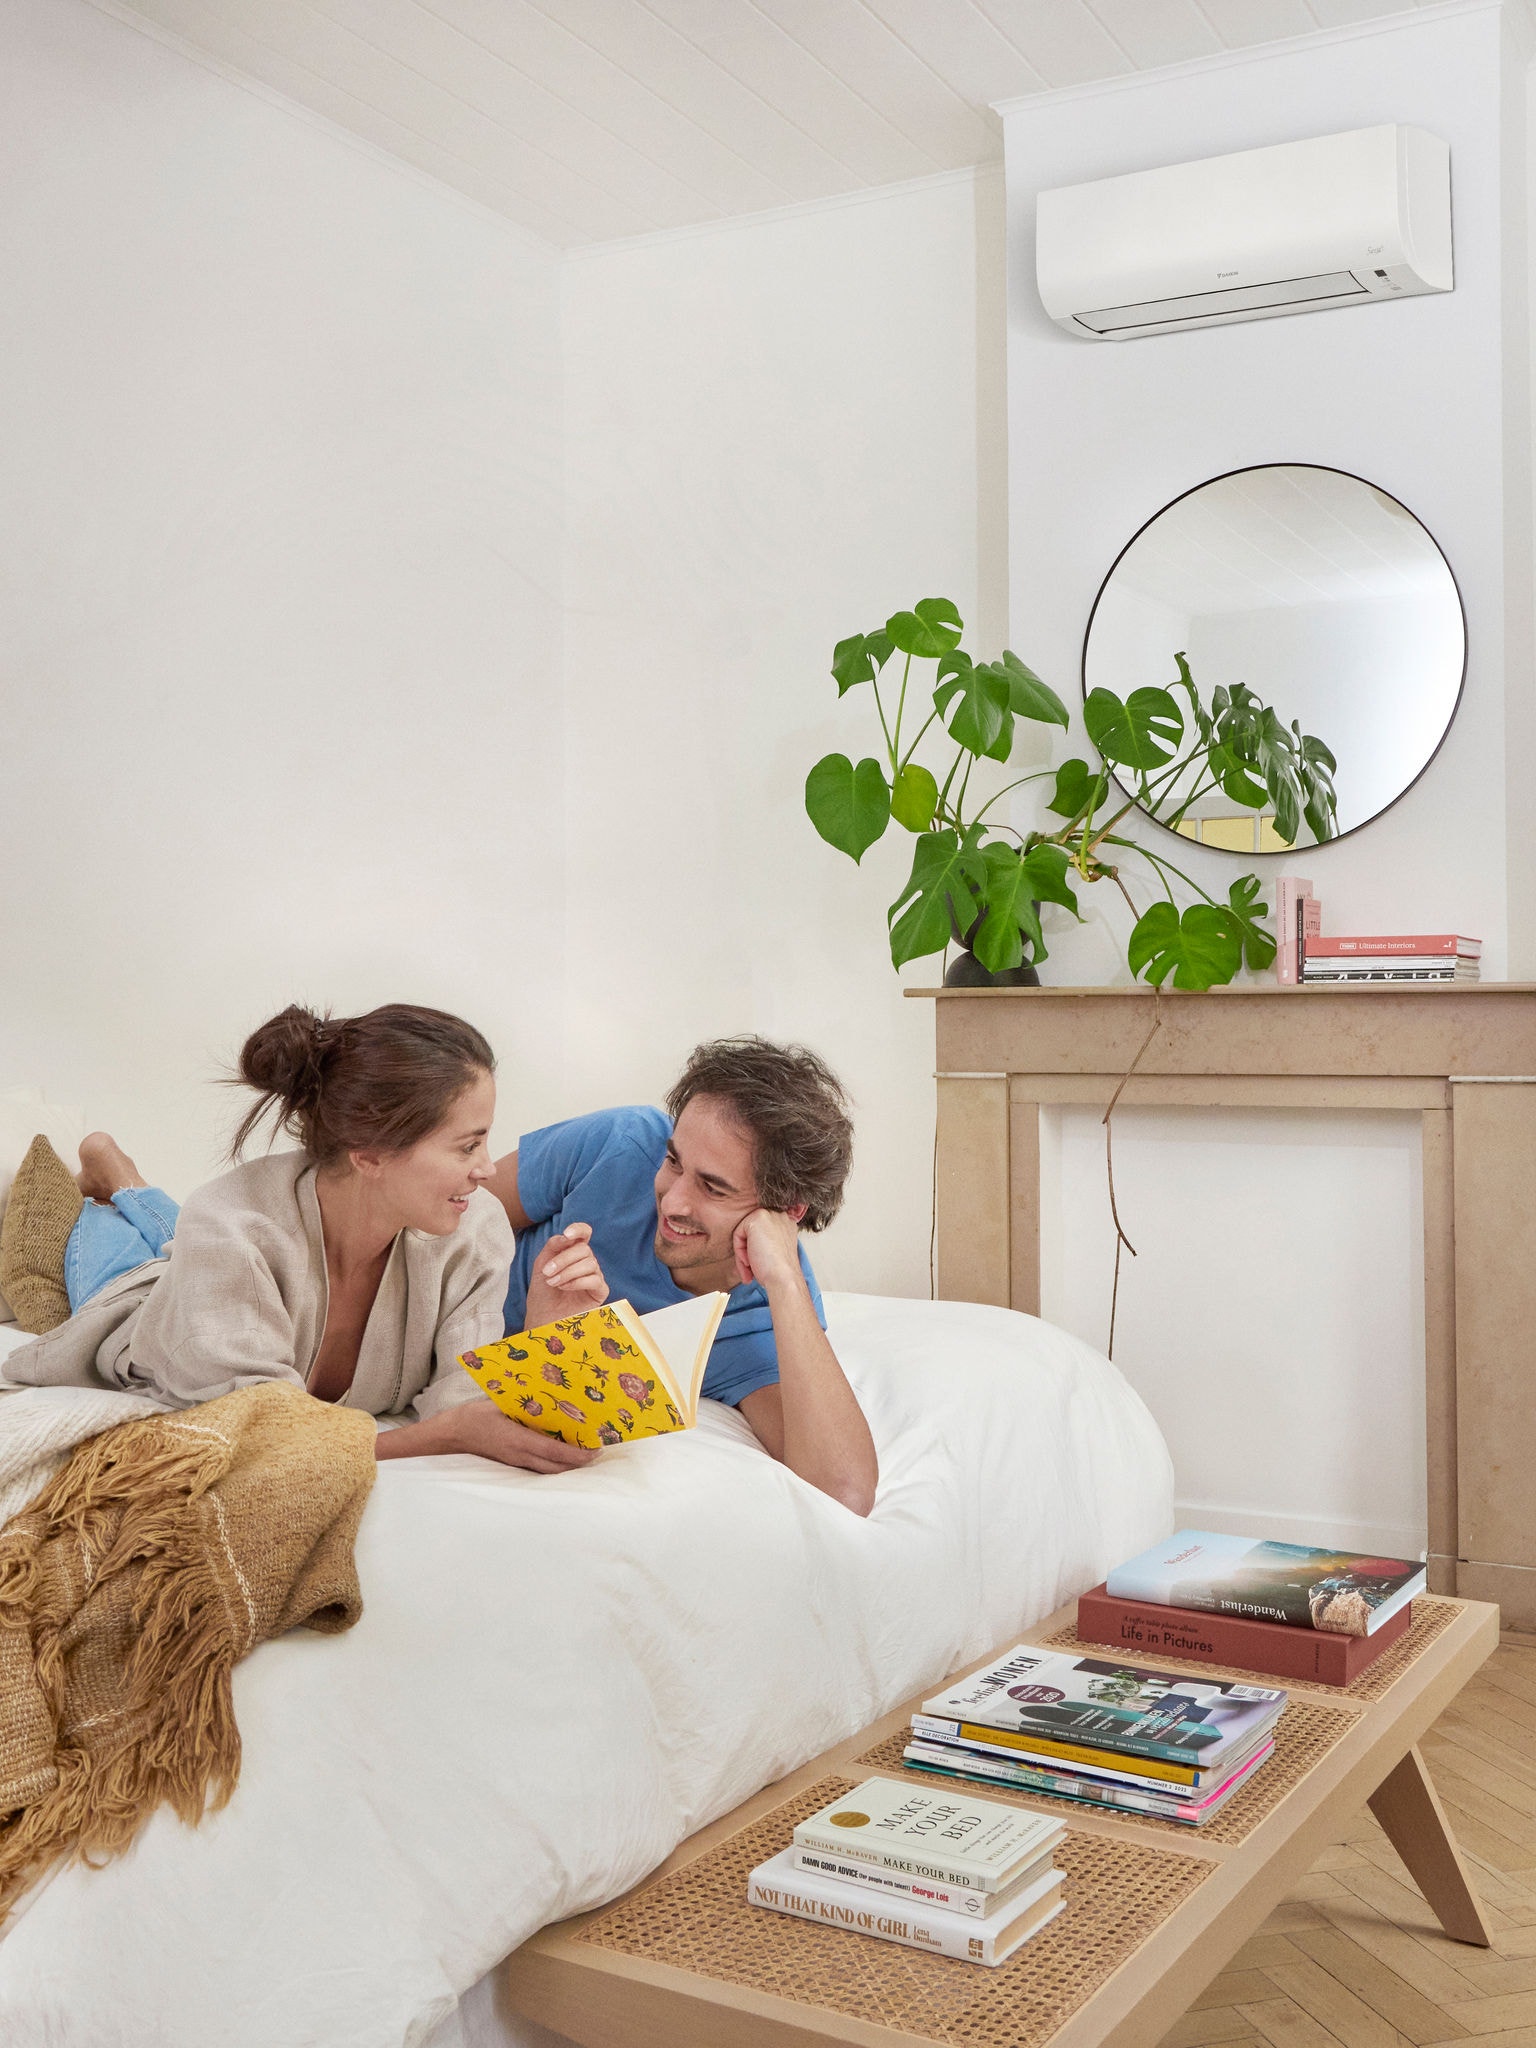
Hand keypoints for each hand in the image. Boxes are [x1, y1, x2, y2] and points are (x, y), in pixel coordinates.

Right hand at [448, 1398, 599, 1473]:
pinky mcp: (512, 1463)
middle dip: (579, 1462)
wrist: (453, 1434)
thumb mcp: (500, 1403)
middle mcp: (519, 1456)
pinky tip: (562, 1453)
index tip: (595, 1449)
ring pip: (548, 1470)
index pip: (554, 1452)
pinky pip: (538, 1468)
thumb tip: (549, 1396)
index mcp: (517, 1440)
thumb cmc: (475, 1415)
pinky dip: (554, 1463)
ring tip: (584, 1452)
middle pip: (556, 1467)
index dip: (577, 1454)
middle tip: (597, 1450)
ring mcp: (515, 1462)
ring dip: (568, 1465)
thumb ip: (524, 1403)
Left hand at [525, 1221, 607, 1327]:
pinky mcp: (600, 1291)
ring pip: (590, 1263)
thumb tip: (566, 1236)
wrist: (542, 1318)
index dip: (579, 1229)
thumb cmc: (542, 1292)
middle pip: (584, 1249)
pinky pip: (595, 1279)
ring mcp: (595, 1276)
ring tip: (554, 1283)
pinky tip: (564, 1288)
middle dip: (564, 1259)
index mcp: (573, 1252)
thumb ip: (553, 1247)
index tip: (567, 1235)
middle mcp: (586, 1262)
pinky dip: (577, 1282)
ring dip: (568, 1272)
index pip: (584, 1234)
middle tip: (548, 1272)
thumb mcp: (542, 1264)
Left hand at [731, 1208, 803, 1291]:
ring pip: (744, 1234)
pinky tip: (749, 1264)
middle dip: (748, 1253)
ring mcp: (769, 1215)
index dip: (756, 1252)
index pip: (761, 1234)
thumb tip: (748, 1246)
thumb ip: (764, 1242)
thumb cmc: (779, 1272)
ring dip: (743, 1255)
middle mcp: (780, 1216)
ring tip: (749, 1272)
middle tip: (750, 1271)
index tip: (757, 1267)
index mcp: (786, 1224)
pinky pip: (738, 1234)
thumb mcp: (774, 1252)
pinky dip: (740, 1252)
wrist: (783, 1278)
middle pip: (752, 1233)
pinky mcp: (757, 1219)